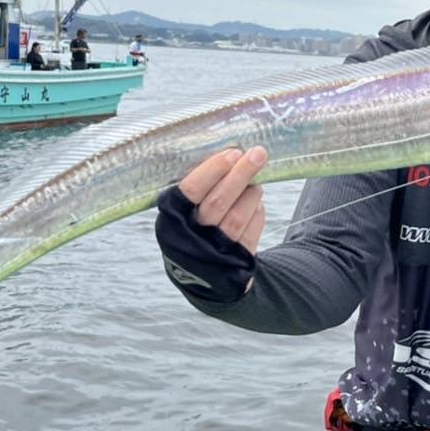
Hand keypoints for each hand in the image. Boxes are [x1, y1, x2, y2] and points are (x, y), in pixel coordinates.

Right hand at [156, 147, 267, 304]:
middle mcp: (190, 236)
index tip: (232, 153)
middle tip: (258, 153)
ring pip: (237, 218)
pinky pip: (251, 233)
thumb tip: (229, 155)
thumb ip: (199, 190)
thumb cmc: (193, 230)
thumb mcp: (183, 213)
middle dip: (240, 174)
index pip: (190, 190)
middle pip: (218, 202)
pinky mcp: (236, 262)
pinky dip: (257, 214)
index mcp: (171, 219)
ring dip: (251, 195)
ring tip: (256, 183)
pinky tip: (256, 204)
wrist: (202, 277)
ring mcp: (214, 252)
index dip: (212, 170)